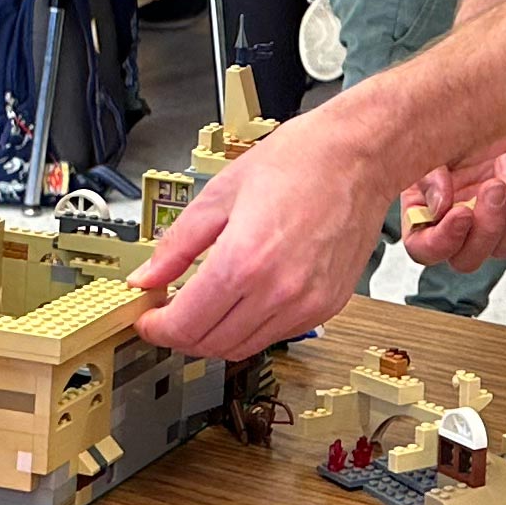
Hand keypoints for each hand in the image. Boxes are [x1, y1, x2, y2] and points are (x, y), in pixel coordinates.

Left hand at [129, 120, 391, 357]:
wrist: (359, 156)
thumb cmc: (300, 161)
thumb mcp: (221, 194)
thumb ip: (177, 245)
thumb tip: (146, 278)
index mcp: (244, 260)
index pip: (185, 324)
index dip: (156, 328)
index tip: (147, 318)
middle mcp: (278, 291)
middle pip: (210, 344)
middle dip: (180, 334)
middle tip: (169, 312)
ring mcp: (307, 304)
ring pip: (243, 348)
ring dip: (214, 336)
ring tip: (204, 306)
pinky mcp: (327, 306)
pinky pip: (276, 335)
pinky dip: (251, 327)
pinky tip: (244, 299)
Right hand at [400, 124, 505, 275]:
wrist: (501, 85)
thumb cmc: (459, 110)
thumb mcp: (434, 138)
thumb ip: (429, 176)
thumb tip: (441, 209)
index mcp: (427, 207)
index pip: (425, 249)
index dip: (443, 242)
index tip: (463, 212)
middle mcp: (459, 218)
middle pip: (469, 259)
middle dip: (487, 228)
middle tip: (494, 186)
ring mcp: (495, 214)